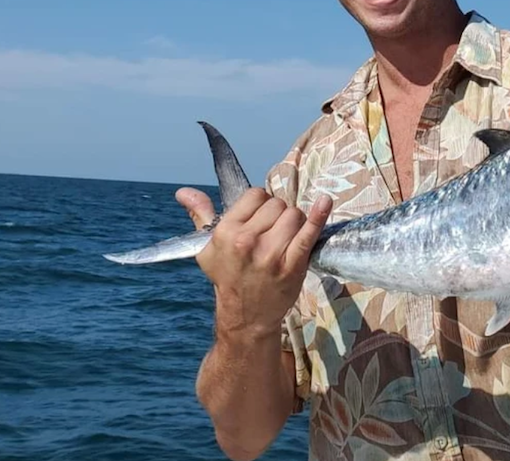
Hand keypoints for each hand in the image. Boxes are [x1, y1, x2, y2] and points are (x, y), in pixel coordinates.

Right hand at [175, 186, 331, 337]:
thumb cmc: (227, 277)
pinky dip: (319, 217)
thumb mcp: (207, 248)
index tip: (258, 221)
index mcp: (226, 232)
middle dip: (277, 215)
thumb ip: (201, 215)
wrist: (245, 317)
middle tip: (270, 236)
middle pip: (278, 204)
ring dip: (294, 224)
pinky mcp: (292, 264)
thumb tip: (183, 191)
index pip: (256, 195)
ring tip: (283, 242)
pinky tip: (325, 202)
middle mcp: (247, 241)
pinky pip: (308, 233)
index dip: (260, 206)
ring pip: (294, 214)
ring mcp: (270, 253)